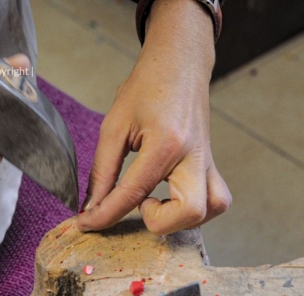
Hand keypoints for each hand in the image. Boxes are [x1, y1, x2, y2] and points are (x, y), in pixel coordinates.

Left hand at [77, 0, 230, 235]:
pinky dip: (196, 210)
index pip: (133, 194)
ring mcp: (208, 162)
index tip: (86, 224)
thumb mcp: (115, 124)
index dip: (105, 216)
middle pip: (190, 211)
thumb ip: (102, 169)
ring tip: (158, 200)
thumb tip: (91, 206)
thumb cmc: (147, 87)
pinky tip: (172, 197)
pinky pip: (217, 200)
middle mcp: (193, 156)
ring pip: (212, 209)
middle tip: (141, 204)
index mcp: (165, 143)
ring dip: (182, 217)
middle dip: (160, 222)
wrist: (180, 64)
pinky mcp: (212, 165)